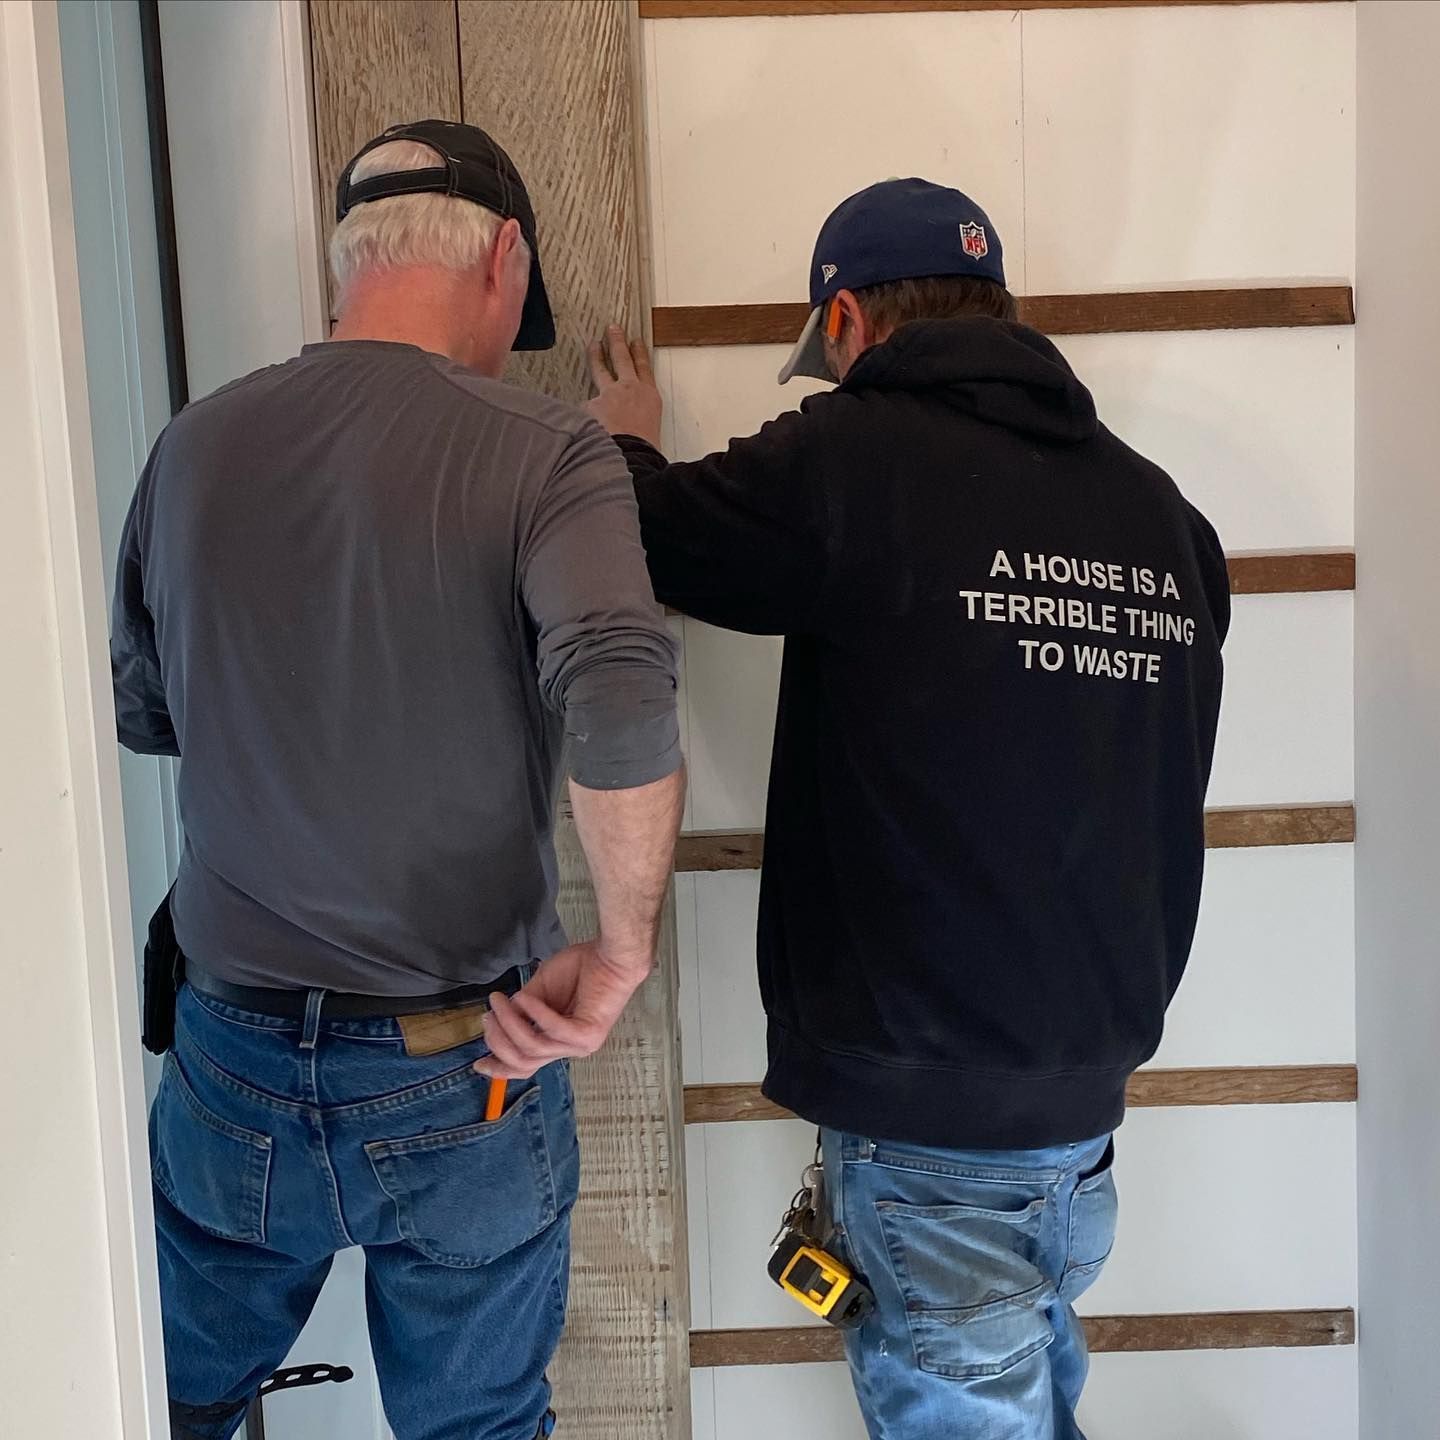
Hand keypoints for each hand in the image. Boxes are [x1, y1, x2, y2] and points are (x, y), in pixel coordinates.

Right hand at [475, 940, 651, 1079]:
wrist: (611, 955)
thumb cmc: (581, 968)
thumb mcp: (540, 991)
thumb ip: (522, 1008)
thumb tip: (501, 1017)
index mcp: (559, 1042)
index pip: (526, 1065)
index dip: (500, 1068)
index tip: (478, 1063)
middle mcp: (569, 1049)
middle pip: (523, 1061)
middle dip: (498, 1040)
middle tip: (488, 1016)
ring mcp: (580, 1045)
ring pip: (533, 1046)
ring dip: (510, 1022)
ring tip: (500, 1001)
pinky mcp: (588, 1034)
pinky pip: (552, 1030)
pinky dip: (534, 1013)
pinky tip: (524, 997)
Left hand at [586, 326, 662, 448]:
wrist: (630, 457)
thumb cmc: (645, 450)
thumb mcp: (650, 431)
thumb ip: (638, 419)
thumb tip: (626, 425)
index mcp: (649, 397)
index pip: (644, 368)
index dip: (639, 352)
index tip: (636, 340)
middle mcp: (629, 389)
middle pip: (622, 359)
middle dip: (617, 342)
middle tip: (612, 329)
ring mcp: (608, 394)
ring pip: (600, 370)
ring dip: (596, 355)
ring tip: (592, 346)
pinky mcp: (590, 404)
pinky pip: (584, 406)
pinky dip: (581, 411)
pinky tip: (576, 417)